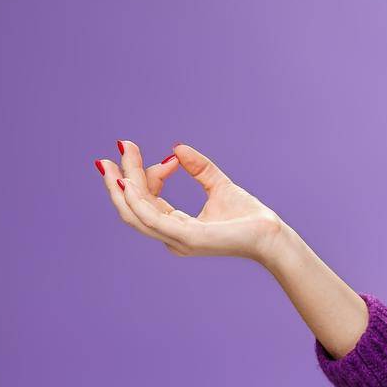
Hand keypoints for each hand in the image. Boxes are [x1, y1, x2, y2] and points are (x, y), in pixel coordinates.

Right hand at [95, 139, 286, 263]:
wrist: (271, 235)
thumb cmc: (248, 217)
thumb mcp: (219, 186)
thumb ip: (199, 168)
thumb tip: (176, 148)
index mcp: (176, 227)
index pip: (148, 201)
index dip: (148, 176)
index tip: (169, 157)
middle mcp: (171, 236)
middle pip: (135, 205)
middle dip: (122, 178)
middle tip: (120, 148)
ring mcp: (177, 239)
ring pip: (135, 212)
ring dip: (122, 186)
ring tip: (115, 162)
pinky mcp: (187, 237)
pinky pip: (151, 219)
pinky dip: (137, 201)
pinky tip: (128, 182)